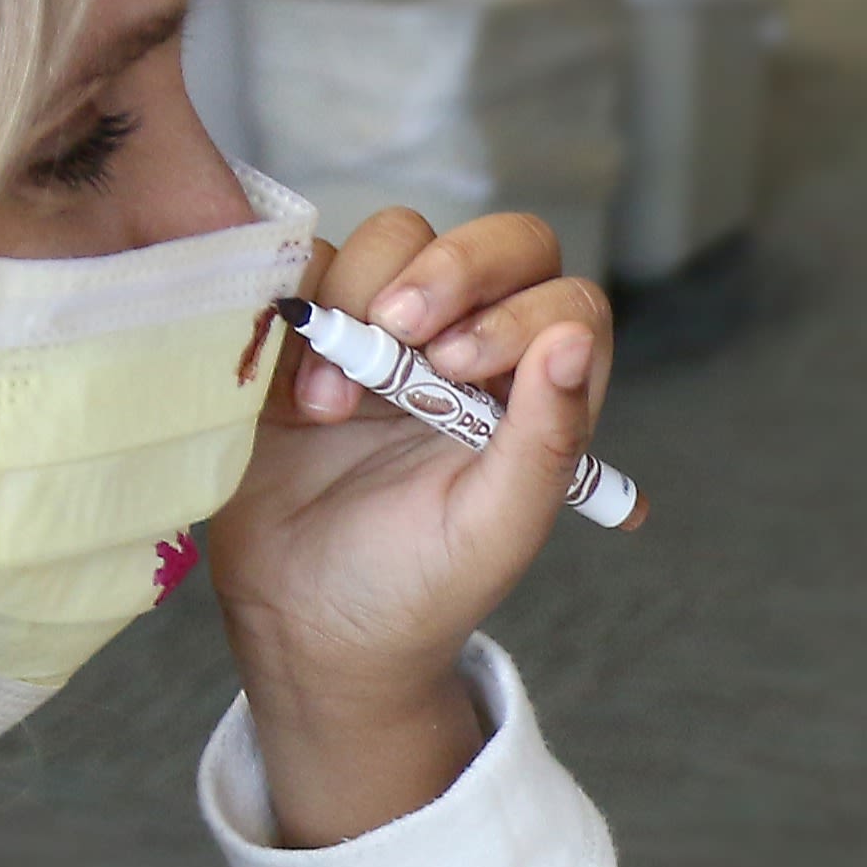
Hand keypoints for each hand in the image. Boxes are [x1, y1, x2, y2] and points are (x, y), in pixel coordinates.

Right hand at [207, 205, 621, 848]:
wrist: (307, 625)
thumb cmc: (419, 588)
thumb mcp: (495, 528)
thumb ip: (546, 439)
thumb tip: (572, 339)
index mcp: (537, 395)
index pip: (563, 303)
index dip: (517, 311)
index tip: (456, 368)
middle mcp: (473, 349)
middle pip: (496, 244)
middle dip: (448, 269)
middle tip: (399, 330)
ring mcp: (391, 333)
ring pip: (397, 240)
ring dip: (361, 299)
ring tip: (332, 404)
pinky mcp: (311, 332)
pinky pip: (309, 268)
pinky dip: (298, 309)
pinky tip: (294, 395)